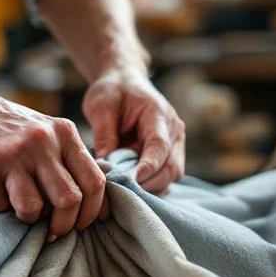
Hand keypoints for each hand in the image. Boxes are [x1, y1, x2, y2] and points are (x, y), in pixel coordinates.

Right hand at [0, 77, 107, 240]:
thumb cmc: (9, 130)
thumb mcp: (47, 133)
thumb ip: (71, 160)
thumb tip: (99, 203)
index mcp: (64, 133)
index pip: (95, 181)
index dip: (92, 211)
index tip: (81, 224)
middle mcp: (42, 141)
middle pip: (70, 199)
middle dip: (64, 225)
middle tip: (53, 231)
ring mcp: (13, 153)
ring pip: (35, 208)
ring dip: (30, 219)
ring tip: (22, 212)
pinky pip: (1, 206)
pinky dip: (0, 208)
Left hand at [83, 69, 185, 193]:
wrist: (124, 83)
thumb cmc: (113, 92)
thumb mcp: (101, 105)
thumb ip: (103, 132)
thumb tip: (104, 163)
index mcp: (158, 115)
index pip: (159, 146)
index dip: (148, 167)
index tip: (131, 181)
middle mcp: (173, 131)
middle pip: (171, 168)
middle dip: (148, 184)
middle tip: (121, 192)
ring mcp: (174, 145)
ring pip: (170, 177)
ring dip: (150, 188)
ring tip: (124, 192)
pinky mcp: (168, 156)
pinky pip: (164, 179)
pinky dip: (150, 187)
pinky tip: (130, 189)